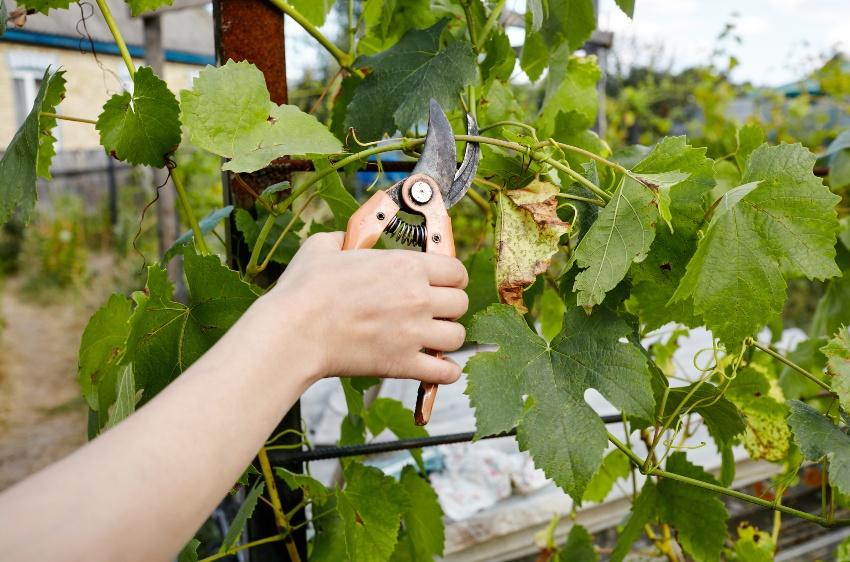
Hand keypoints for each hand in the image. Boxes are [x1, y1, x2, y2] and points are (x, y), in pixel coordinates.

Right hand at [260, 232, 468, 384]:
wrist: (294, 332)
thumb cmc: (305, 290)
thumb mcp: (323, 246)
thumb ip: (346, 239)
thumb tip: (349, 240)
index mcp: (405, 265)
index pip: (456, 270)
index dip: (450, 277)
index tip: (441, 283)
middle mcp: (417, 297)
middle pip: (461, 303)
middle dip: (449, 306)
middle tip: (433, 311)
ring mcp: (413, 332)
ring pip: (457, 336)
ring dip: (446, 337)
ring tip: (431, 337)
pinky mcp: (403, 363)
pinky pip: (444, 372)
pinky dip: (445, 372)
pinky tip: (437, 368)